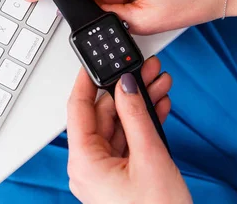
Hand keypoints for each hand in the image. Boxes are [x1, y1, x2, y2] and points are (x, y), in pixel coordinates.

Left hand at [66, 57, 191, 203]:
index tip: (94, 61)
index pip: (78, 110)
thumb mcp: (149, 155)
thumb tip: (125, 86)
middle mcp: (90, 166)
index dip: (86, 82)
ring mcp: (107, 171)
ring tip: (159, 83)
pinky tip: (158, 106)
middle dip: (126, 90)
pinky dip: (144, 123)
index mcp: (85, 162)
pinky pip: (129, 140)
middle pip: (103, 115)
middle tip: (146, 70)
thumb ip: (135, 115)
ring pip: (119, 126)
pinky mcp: (122, 174)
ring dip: (139, 104)